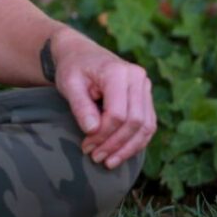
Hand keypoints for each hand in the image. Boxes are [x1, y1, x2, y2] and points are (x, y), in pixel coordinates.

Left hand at [49, 28, 156, 169]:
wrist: (80, 54)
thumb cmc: (72, 68)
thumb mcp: (69, 83)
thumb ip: (80, 106)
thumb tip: (92, 130)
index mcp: (118, 72)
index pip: (117, 114)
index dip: (103, 135)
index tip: (86, 145)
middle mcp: (138, 77)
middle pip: (135, 122)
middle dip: (115, 144)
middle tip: (95, 157)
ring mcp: (145, 87)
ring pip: (146, 126)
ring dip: (128, 148)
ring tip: (107, 162)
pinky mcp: (146, 97)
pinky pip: (148, 125)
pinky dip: (136, 142)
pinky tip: (119, 154)